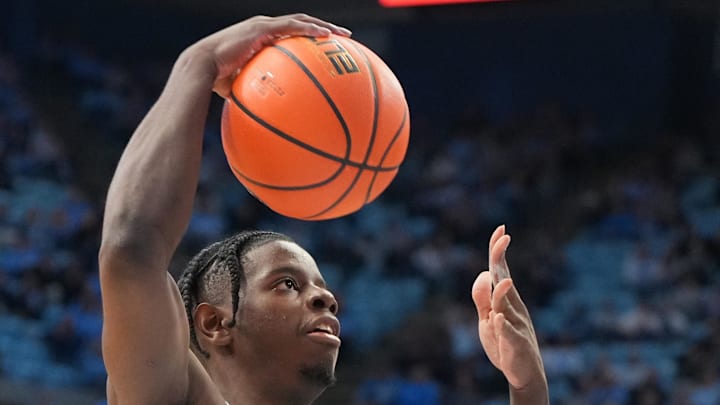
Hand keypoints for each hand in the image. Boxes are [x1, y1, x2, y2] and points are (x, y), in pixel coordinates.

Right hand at [185, 13, 351, 96]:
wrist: (201, 68)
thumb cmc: (216, 81)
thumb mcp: (242, 88)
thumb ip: (256, 95)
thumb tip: (265, 120)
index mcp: (260, 38)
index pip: (289, 34)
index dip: (308, 37)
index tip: (326, 46)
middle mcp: (263, 27)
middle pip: (300, 23)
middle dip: (323, 28)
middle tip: (342, 37)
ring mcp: (263, 25)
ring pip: (300, 20)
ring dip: (322, 26)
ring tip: (342, 35)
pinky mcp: (261, 27)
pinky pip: (292, 26)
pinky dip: (310, 29)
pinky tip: (326, 36)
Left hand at [471, 225, 545, 390]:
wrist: (524, 371)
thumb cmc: (504, 342)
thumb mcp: (487, 318)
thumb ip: (481, 297)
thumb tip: (483, 273)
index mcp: (505, 299)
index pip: (500, 270)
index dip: (498, 251)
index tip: (501, 229)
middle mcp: (512, 306)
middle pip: (503, 279)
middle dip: (500, 259)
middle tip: (503, 238)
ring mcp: (515, 324)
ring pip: (504, 304)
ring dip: (501, 291)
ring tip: (500, 277)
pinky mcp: (515, 343)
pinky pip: (508, 333)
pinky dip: (503, 326)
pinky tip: (498, 320)